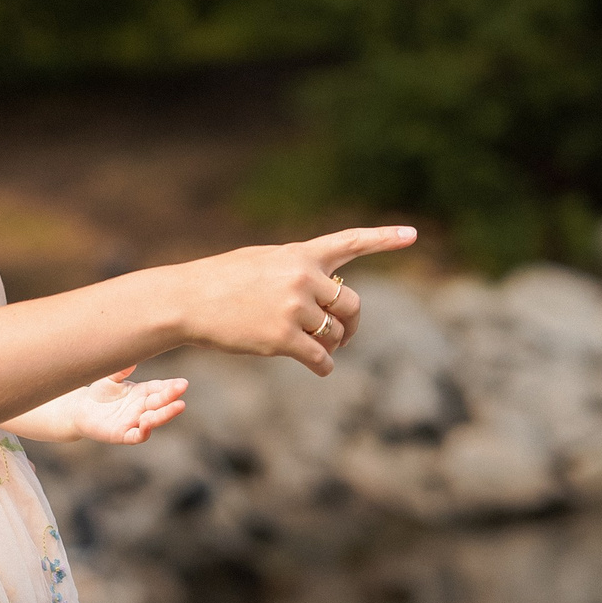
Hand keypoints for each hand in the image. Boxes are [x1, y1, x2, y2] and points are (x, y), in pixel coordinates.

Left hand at [62, 367, 190, 444]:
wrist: (81, 409)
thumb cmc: (99, 392)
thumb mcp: (111, 378)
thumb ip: (121, 370)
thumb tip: (132, 359)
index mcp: (142, 393)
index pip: (159, 389)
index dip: (171, 387)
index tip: (183, 383)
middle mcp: (142, 408)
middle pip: (160, 403)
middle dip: (171, 397)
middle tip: (182, 389)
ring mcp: (134, 422)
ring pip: (154, 419)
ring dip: (165, 414)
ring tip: (177, 406)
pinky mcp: (123, 435)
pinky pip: (137, 436)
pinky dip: (144, 432)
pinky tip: (147, 424)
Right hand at [173, 226, 416, 374]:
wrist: (189, 300)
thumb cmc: (223, 281)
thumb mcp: (264, 262)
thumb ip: (297, 271)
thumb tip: (326, 298)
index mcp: (300, 254)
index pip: (350, 241)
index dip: (384, 238)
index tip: (412, 234)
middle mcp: (303, 277)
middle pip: (351, 305)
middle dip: (351, 324)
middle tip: (345, 336)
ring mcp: (294, 308)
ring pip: (336, 334)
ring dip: (333, 345)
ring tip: (319, 349)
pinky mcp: (284, 337)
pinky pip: (320, 357)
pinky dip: (324, 366)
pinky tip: (321, 368)